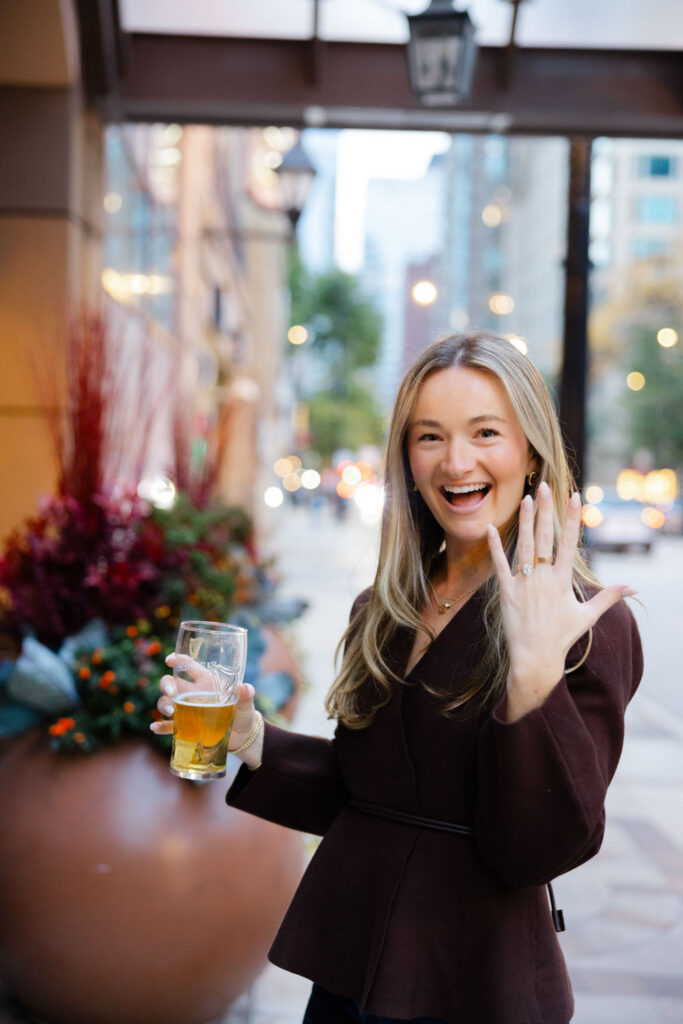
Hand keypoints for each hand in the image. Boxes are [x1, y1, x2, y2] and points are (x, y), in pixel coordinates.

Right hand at [150, 654, 260, 757]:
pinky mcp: (186, 727)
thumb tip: (246, 687)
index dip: (178, 660)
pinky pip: (169, 725)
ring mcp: (187, 710)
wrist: (242, 738)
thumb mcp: (246, 705)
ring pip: (167, 702)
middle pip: (171, 683)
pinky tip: (155, 727)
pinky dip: (160, 726)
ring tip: (170, 712)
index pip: (189, 666)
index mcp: (207, 682)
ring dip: (163, 705)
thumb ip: (246, 696)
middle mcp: (193, 693)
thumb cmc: (244, 715)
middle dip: (166, 685)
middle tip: (171, 693)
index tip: (169, 660)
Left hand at [487, 481, 635, 720]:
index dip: (572, 519)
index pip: (569, 543)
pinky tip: (491, 528)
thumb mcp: (587, 616)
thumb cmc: (562, 636)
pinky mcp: (506, 591)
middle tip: (545, 486)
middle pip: (545, 537)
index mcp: (563, 581)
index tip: (575, 497)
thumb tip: (633, 588)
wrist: (535, 658)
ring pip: (524, 546)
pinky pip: (499, 565)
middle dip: (546, 510)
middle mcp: (543, 578)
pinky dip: (495, 547)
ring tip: (526, 498)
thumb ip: (608, 597)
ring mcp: (523, 583)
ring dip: (525, 521)